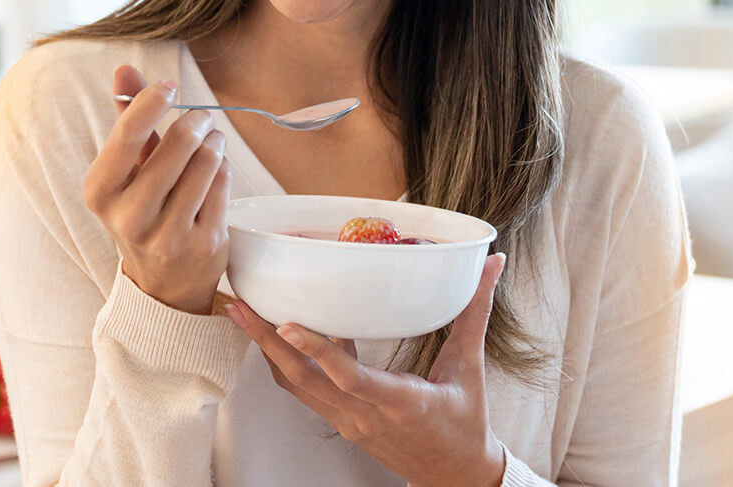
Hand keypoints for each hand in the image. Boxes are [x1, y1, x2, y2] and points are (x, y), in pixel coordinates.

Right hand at [82, 65, 231, 314]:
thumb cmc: (141, 212)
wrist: (162, 284)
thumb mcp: (125, 170)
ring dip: (214, 143)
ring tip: (211, 142)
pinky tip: (216, 172)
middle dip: (196, 122)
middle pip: (178, 144)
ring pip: (206, 163)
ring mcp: (168, 234)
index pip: (128, 134)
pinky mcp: (203, 244)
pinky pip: (223, 186)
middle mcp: (129, 216)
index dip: (152, 101)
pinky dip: (223, 170)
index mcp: (100, 192)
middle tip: (201, 119)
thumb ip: (126, 119)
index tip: (169, 87)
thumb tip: (123, 69)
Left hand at [226, 253, 509, 485]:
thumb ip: (475, 312)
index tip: (288, 323)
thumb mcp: (470, 367)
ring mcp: (348, 422)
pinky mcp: (340, 423)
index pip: (351, 378)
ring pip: (297, 386)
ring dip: (267, 350)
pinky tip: (279, 334)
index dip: (317, 350)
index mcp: (401, 403)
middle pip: (304, 379)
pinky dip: (287, 362)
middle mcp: (365, 415)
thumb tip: (492, 266)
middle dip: (267, 341)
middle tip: (239, 306)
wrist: (455, 475)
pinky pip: (305, 391)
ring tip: (244, 314)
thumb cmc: (465, 424)